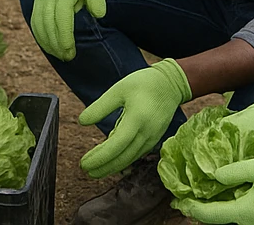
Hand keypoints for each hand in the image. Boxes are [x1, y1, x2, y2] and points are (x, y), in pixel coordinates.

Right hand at [29, 0, 105, 60]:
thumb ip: (98, 0)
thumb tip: (98, 15)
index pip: (62, 16)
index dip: (64, 35)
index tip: (70, 50)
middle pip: (48, 23)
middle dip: (57, 43)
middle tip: (68, 57)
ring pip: (39, 25)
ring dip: (48, 43)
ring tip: (60, 55)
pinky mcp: (35, 3)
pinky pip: (35, 23)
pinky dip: (41, 37)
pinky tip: (50, 47)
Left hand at [79, 59, 190, 177]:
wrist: (171, 84)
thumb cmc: (144, 83)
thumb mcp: (119, 89)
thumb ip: (101, 106)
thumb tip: (82, 121)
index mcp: (137, 119)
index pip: (115, 146)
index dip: (99, 157)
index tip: (84, 163)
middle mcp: (146, 133)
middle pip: (122, 158)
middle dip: (103, 167)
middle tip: (86, 170)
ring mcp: (152, 138)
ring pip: (130, 159)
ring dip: (112, 167)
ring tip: (95, 170)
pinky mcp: (154, 139)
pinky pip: (136, 154)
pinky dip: (123, 159)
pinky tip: (112, 159)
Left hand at [180, 153, 253, 224]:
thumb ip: (234, 172)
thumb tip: (213, 176)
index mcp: (250, 211)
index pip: (213, 216)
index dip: (193, 209)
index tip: (179, 202)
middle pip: (221, 222)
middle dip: (202, 213)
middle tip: (185, 202)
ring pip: (233, 222)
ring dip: (216, 214)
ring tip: (200, 201)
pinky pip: (245, 221)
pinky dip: (232, 213)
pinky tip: (225, 201)